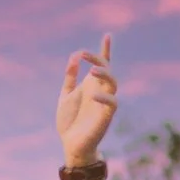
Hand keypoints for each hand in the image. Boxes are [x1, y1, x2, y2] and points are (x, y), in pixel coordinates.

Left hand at [56, 33, 118, 167]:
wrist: (70, 144)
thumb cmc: (69, 121)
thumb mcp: (65, 95)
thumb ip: (70, 77)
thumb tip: (74, 56)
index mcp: (90, 85)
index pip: (102, 64)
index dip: (105, 50)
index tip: (107, 35)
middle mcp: (100, 90)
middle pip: (107, 69)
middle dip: (99, 58)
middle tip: (84, 55)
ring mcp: (104, 102)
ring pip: (113, 82)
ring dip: (105, 73)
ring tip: (92, 70)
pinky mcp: (106, 116)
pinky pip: (112, 102)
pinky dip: (105, 96)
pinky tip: (93, 95)